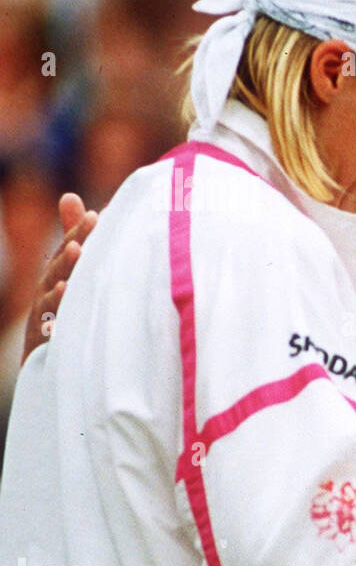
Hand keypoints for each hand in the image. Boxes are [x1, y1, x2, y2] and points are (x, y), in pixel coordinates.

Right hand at [22, 193, 96, 364]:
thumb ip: (75, 240)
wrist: (49, 370)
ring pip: (54, 287)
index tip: (100, 212)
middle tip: (93, 220)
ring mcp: (45, 314)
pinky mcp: (45, 338)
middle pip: (61, 261)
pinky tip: (67, 291)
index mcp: (59, 277)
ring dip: (67, 267)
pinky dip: (58, 305)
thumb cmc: (64, 317)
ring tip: (79, 250)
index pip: (70, 248)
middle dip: (76, 239)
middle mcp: (49, 291)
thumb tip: (70, 196)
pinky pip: (51, 320)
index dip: (82, 229)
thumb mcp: (72, 280)